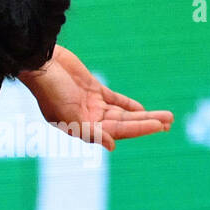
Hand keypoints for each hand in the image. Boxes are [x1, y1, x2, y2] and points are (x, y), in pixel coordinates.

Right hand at [19, 45, 172, 151]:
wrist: (39, 64)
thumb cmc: (49, 90)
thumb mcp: (67, 113)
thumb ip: (88, 131)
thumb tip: (112, 145)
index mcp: (82, 127)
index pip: (117, 130)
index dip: (139, 129)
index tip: (160, 126)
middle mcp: (87, 119)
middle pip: (124, 123)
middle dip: (147, 123)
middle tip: (170, 123)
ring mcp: (90, 104)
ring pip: (122, 113)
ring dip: (143, 115)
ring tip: (165, 117)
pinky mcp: (92, 89)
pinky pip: (115, 100)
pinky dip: (128, 105)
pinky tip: (142, 109)